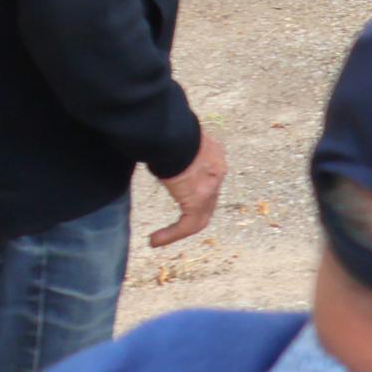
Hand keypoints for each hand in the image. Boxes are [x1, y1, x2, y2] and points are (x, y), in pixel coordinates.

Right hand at [150, 127, 225, 246]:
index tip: (178, 195)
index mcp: (212, 153)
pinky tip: (154, 240)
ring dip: (178, 231)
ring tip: (157, 240)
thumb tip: (155, 144)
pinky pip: (189, 224)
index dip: (195, 190)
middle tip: (172, 229)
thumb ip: (173, 148)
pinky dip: (171, 235)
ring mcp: (212, 185)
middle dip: (192, 215)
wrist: (171, 132)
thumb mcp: (174, 140)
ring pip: (200, 216)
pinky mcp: (199, 199)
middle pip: (209, 200)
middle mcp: (217, 169)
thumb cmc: (166, 130)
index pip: (208, 177)